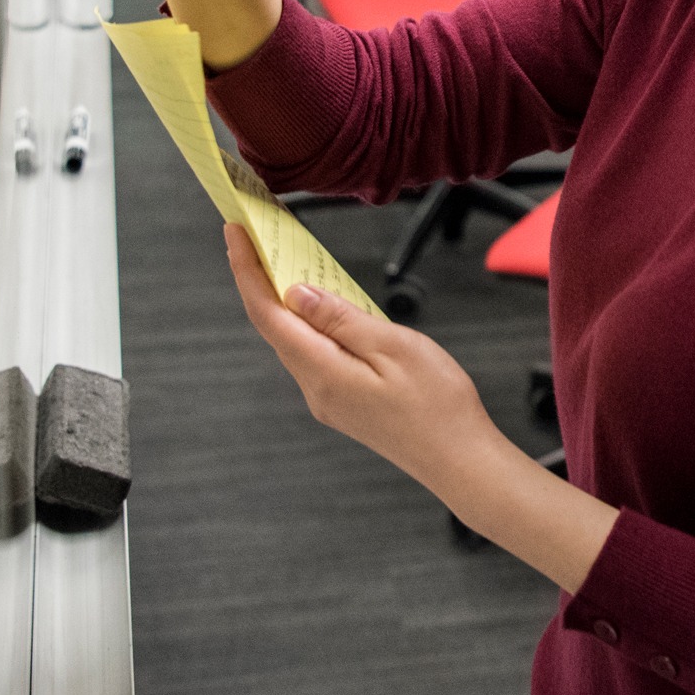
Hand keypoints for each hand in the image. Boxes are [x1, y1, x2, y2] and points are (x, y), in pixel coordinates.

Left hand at [224, 225, 618, 590]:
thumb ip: (341, 319)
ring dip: (284, 302)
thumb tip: (298, 295)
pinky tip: (321, 308)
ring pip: (294, 341)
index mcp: (323, 372)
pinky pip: (315, 356)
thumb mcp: (393, 346)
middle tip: (255, 238)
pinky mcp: (344, 403)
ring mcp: (328, 400)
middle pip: (275, 327)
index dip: (247, 271)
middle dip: (259, 280)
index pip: (269, 313)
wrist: (459, 459)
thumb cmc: (437, 406)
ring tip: (284, 264)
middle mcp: (316, 389)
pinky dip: (308, 325)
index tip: (235, 234)